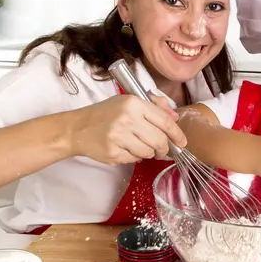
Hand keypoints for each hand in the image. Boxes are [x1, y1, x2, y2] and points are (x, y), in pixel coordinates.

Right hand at [69, 92, 186, 164]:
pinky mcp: (113, 153)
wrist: (78, 128)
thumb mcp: (128, 102)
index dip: (177, 134)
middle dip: (164, 148)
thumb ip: (154, 107)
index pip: (164, 121)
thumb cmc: (106, 113)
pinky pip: (135, 159)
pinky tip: (126, 148)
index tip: (183, 142)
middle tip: (162, 149)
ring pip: (148, 152)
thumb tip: (175, 118)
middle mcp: (127, 119)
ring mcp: (119, 137)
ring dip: (148, 152)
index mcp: (134, 104)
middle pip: (159, 140)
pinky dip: (135, 156)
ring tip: (138, 145)